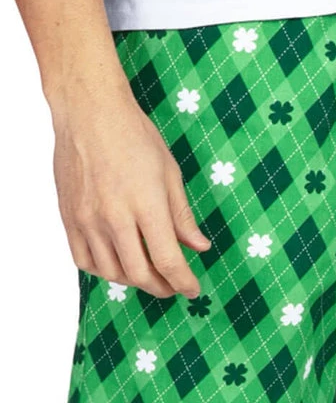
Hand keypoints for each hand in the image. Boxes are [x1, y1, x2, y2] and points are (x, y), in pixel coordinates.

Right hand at [51, 72, 210, 297]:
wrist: (89, 113)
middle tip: (173, 287)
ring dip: (133, 281)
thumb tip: (199, 246)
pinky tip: (117, 265)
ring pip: (110, 272)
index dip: (183, 282)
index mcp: (146, 205)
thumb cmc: (133, 135)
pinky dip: (103, 271)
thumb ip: (182, 215)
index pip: (168, 260)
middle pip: (139, 273)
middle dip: (161, 288)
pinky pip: (84, 260)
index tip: (193, 290)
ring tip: (148, 276)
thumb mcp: (170, 173)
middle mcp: (114, 217)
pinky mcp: (69, 217)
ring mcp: (87, 219)